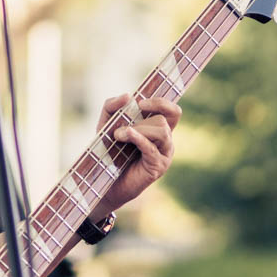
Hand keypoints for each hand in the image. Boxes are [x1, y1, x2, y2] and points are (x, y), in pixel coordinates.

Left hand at [94, 94, 180, 215]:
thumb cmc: (108, 152)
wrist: (103, 181)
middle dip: (142, 119)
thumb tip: (128, 96)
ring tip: (118, 136)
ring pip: (162, 131)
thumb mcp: (106, 124)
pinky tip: (125, 135)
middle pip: (164, 120)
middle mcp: (165, 141)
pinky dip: (138, 138)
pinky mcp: (157, 167)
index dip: (162, 102)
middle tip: (121, 127)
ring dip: (139, 129)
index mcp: (158, 129)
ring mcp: (164, 155)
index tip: (141, 102)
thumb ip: (112, 106)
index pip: (173, 112)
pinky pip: (152, 148)